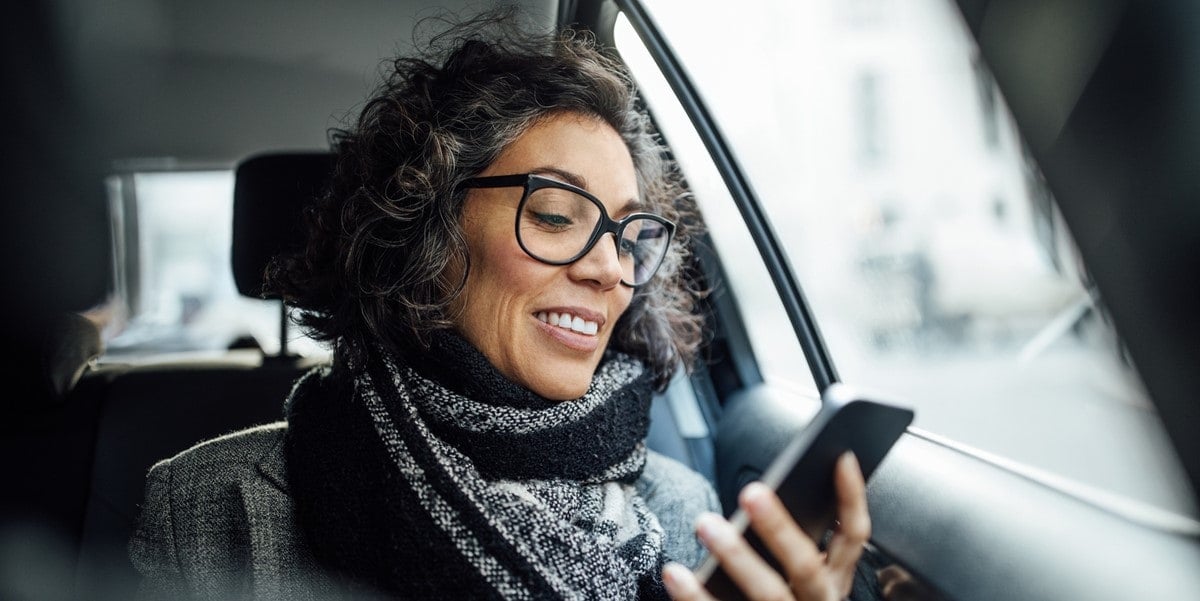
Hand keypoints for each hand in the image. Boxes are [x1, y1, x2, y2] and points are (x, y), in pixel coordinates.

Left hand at [663, 452, 869, 600]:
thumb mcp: (804, 587)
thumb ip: (795, 551)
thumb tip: (761, 497)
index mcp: (833, 585)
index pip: (853, 538)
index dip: (851, 498)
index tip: (841, 457)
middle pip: (806, 566)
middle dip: (779, 528)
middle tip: (752, 493)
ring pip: (769, 594)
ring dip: (737, 557)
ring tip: (706, 524)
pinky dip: (696, 596)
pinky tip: (674, 573)